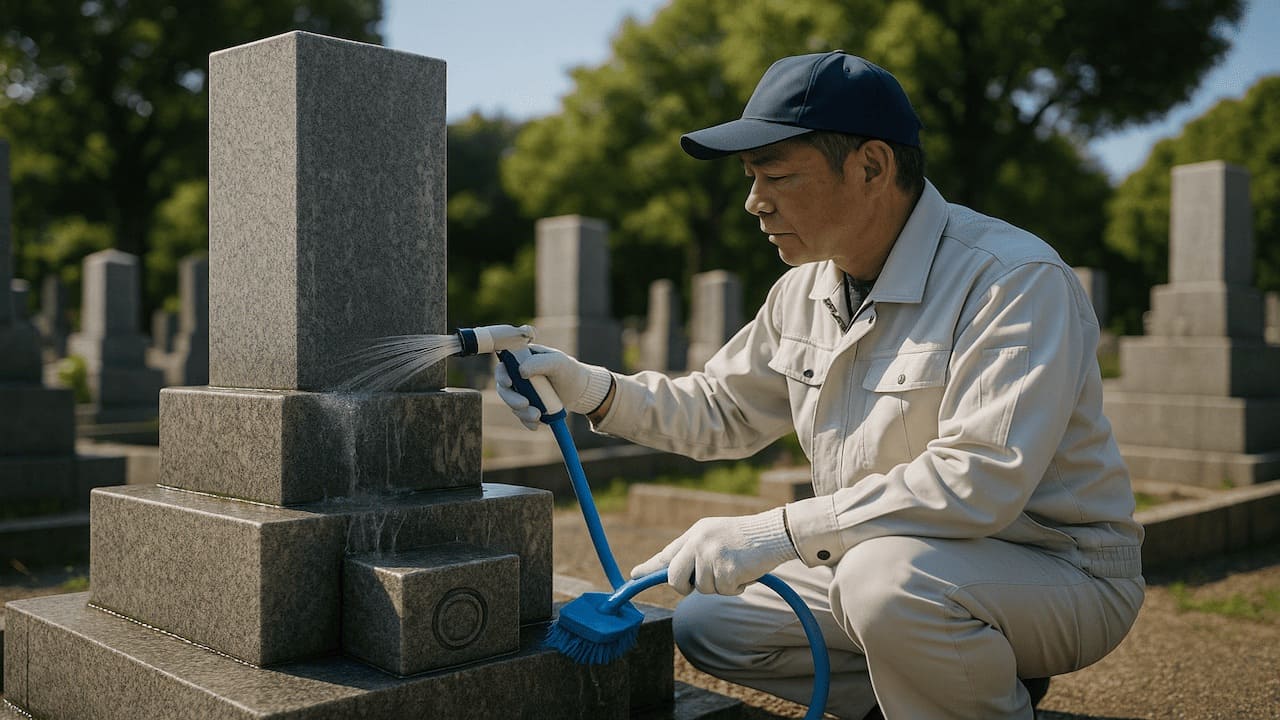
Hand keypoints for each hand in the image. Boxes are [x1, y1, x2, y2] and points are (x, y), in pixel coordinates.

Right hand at [494, 344, 613, 429]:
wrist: (580, 390)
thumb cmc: (568, 370)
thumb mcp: (557, 362)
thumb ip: (539, 362)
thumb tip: (521, 371)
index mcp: (522, 360)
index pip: (504, 366)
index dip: (502, 375)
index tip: (509, 383)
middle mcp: (518, 376)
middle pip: (504, 388)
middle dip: (512, 399)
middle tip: (525, 404)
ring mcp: (522, 392)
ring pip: (513, 404)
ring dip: (522, 412)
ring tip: (538, 416)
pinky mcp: (528, 406)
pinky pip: (522, 416)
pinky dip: (528, 421)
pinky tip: (537, 424)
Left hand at [630, 507, 797, 595]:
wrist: (775, 532)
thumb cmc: (747, 538)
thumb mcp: (715, 537)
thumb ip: (694, 552)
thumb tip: (672, 574)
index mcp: (695, 533)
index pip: (666, 554)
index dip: (649, 568)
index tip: (634, 576)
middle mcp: (698, 542)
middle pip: (675, 578)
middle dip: (686, 587)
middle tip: (705, 581)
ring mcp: (711, 554)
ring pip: (702, 589)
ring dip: (720, 586)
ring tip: (735, 567)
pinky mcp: (726, 568)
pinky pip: (723, 591)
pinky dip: (736, 588)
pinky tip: (745, 572)